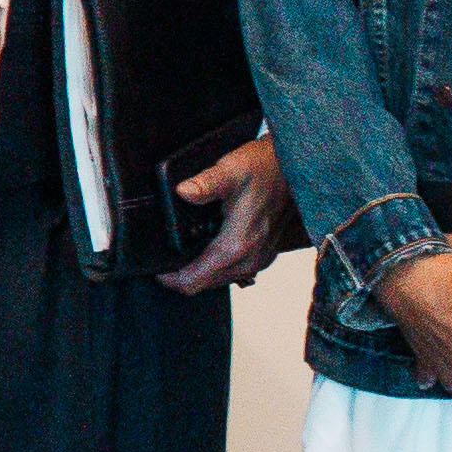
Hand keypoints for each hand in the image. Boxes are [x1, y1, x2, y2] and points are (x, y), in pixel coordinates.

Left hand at [161, 131, 297, 296]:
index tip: (155, 265)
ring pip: (218, 279)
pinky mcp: (264, 253)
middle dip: (181, 275)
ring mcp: (259, 259)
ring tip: (181, 250)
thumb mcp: (230, 171)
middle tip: (164, 255)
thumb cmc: (264, 168)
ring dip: (199, 270)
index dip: (170, 277)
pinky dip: (215, 265)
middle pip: (204, 284)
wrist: (296, 167)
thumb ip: (205, 184)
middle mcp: (250, 259)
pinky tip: (205, 246)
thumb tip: (183, 192)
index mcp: (237, 246)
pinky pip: (232, 271)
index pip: (194, 280)